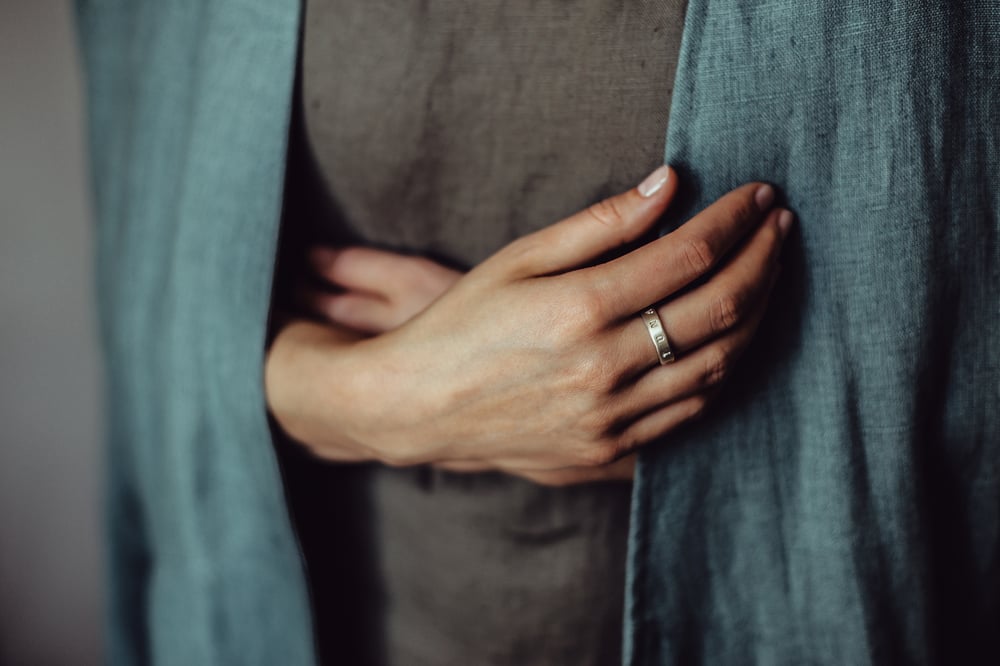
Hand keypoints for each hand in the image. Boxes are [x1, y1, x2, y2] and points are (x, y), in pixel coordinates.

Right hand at [266, 165, 792, 481]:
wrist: (420, 406)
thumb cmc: (462, 322)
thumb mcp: (519, 258)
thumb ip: (599, 223)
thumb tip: (668, 184)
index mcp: (580, 309)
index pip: (690, 255)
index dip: (735, 220)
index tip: (758, 195)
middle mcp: (605, 367)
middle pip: (721, 309)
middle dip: (765, 260)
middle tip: (779, 228)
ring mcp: (613, 417)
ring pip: (720, 364)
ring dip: (757, 315)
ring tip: (765, 276)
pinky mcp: (612, 450)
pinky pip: (692, 410)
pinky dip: (723, 368)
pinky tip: (729, 338)